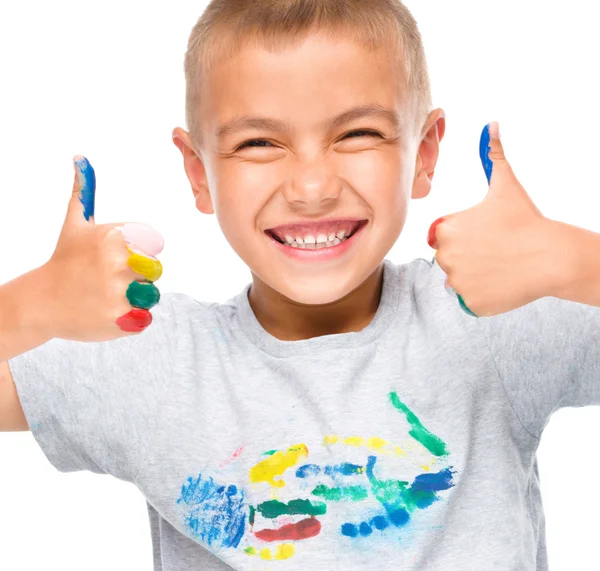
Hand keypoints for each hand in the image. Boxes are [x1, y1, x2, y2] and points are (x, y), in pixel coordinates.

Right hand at [42, 156, 164, 340]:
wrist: (41, 302)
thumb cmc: (64, 260)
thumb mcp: (75, 224)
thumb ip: (84, 192)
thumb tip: (80, 157)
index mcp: (114, 238)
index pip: (154, 246)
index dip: (137, 253)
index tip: (113, 258)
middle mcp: (119, 265)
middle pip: (155, 271)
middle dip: (137, 276)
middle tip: (109, 279)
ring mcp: (121, 295)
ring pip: (152, 295)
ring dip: (136, 298)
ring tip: (108, 295)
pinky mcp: (123, 321)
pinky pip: (146, 318)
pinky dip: (132, 318)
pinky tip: (108, 311)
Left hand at [428, 123, 551, 316]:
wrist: (552, 257)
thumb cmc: (526, 219)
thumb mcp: (505, 184)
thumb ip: (493, 155)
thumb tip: (490, 124)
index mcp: (445, 230)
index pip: (442, 236)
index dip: (464, 234)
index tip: (485, 233)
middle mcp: (444, 257)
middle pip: (449, 258)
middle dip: (468, 254)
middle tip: (496, 249)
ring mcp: (457, 283)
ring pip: (458, 279)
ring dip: (474, 275)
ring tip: (499, 264)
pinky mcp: (470, 303)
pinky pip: (470, 298)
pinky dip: (483, 294)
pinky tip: (502, 282)